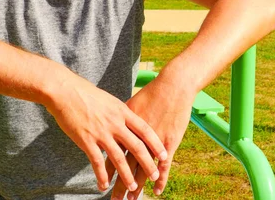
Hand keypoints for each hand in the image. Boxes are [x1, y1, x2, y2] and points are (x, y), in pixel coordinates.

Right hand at [44, 73, 167, 192]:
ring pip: (119, 158)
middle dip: (148, 163)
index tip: (165, 155)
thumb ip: (121, 113)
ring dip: (126, 175)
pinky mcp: (86, 140)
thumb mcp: (110, 101)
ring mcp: (101, 132)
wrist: (66, 91)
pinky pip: (97, 162)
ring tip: (132, 187)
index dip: (156, 144)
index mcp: (123, 112)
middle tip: (154, 176)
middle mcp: (115, 123)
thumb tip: (130, 122)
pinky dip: (102, 175)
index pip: (145, 130)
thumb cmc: (87, 94)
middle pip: (137, 146)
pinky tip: (104, 185)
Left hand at [106, 75, 195, 198]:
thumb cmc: (152, 93)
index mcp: (124, 128)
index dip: (107, 170)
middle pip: (126, 165)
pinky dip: (161, 179)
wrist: (172, 86)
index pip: (112, 153)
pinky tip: (156, 190)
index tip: (102, 183)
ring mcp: (153, 141)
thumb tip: (109, 124)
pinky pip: (164, 165)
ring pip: (143, 168)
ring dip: (137, 185)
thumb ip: (120, 117)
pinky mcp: (169, 142)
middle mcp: (137, 137)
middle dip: (120, 184)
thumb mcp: (131, 104)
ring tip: (132, 199)